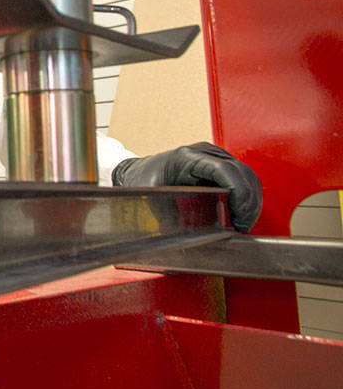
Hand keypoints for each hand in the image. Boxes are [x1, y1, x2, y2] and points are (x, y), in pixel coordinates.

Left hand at [112, 142, 262, 231]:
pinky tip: (241, 214)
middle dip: (248, 202)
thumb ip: (165, 214)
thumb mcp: (150, 198)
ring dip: (251, 200)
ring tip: (243, 222)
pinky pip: (242, 178)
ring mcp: (215, 157)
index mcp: (187, 157)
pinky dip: (247, 196)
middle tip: (243, 225)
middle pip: (242, 173)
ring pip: (247, 176)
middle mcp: (205, 153)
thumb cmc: (142, 183)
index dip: (239, 194)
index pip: (225, 170)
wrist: (137, 173)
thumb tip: (181, 235)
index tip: (239, 217)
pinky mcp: (220, 165)